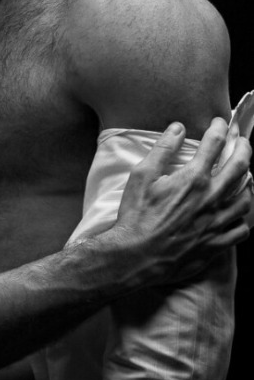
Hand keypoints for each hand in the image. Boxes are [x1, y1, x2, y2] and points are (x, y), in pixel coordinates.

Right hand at [114, 118, 251, 281]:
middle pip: (240, 166)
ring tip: (245, 177)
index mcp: (193, 179)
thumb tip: (177, 128)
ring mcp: (216, 222)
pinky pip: (241, 230)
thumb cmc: (136, 215)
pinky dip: (242, 219)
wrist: (136, 256)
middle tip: (242, 141)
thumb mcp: (142, 175)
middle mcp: (210, 198)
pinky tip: (237, 213)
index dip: (220, 128)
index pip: (214, 144)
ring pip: (246, 199)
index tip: (220, 122)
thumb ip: (162, 149)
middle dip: (244, 147)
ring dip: (248, 183)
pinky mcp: (216, 244)